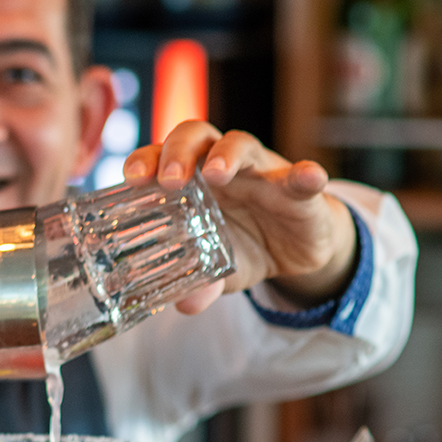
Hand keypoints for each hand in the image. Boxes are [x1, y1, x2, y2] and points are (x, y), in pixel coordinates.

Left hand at [120, 123, 356, 314]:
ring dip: (226, 155)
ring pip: (241, 144)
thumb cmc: (248, 245)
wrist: (299, 250)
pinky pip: (302, 175)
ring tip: (215, 173)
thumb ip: (203, 284)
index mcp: (193, 181)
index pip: (161, 157)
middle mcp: (223, 165)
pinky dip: (306, 175)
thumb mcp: (222, 269)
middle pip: (196, 136)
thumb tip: (184, 305)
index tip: (132, 177)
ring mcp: (262, 171)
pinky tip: (309, 177)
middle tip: (170, 180)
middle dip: (179, 152)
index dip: (145, 160)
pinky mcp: (299, 189)